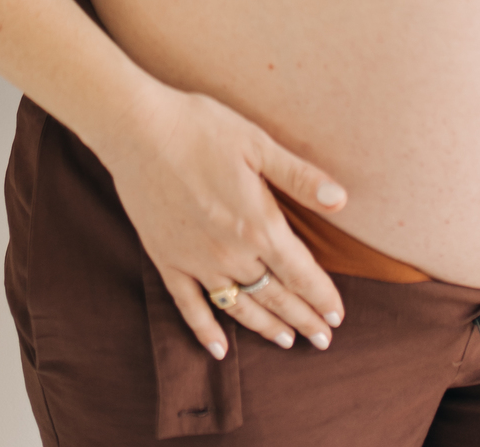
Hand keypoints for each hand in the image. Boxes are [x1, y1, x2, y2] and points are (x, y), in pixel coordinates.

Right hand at [105, 84, 348, 359]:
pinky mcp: (167, 260)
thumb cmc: (202, 129)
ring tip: (286, 341)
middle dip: (303, 318)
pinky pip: (190, 306)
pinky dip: (206, 330)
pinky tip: (219, 349)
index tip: (336, 315)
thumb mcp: (258, 144)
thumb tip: (341, 200)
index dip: (321, 296)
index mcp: (258, 224)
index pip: (300, 272)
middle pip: (275, 295)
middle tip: (323, 339)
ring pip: (238, 306)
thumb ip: (299, 177)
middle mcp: (231, 252)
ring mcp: (196, 261)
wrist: (138, 130)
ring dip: (265, 326)